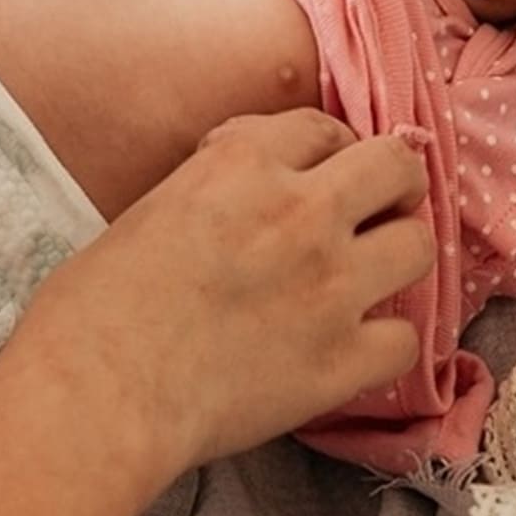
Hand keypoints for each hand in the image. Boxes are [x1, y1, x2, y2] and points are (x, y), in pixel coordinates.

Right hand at [0, 108, 431, 481]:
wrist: (98, 388)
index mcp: (244, 160)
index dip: (331, 149)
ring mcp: (329, 286)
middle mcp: (300, 210)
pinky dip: (384, 341)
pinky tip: (355, 345)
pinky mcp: (340, 362)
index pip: (324, 127)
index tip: (326, 172)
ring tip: (372, 275)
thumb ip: (222, 182)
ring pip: (417, 246)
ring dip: (397, 255)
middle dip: (394, 184)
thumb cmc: (98, 300)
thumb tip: (254, 186)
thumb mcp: (158, 201)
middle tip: (379, 208)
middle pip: (396, 167)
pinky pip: (405, 339)